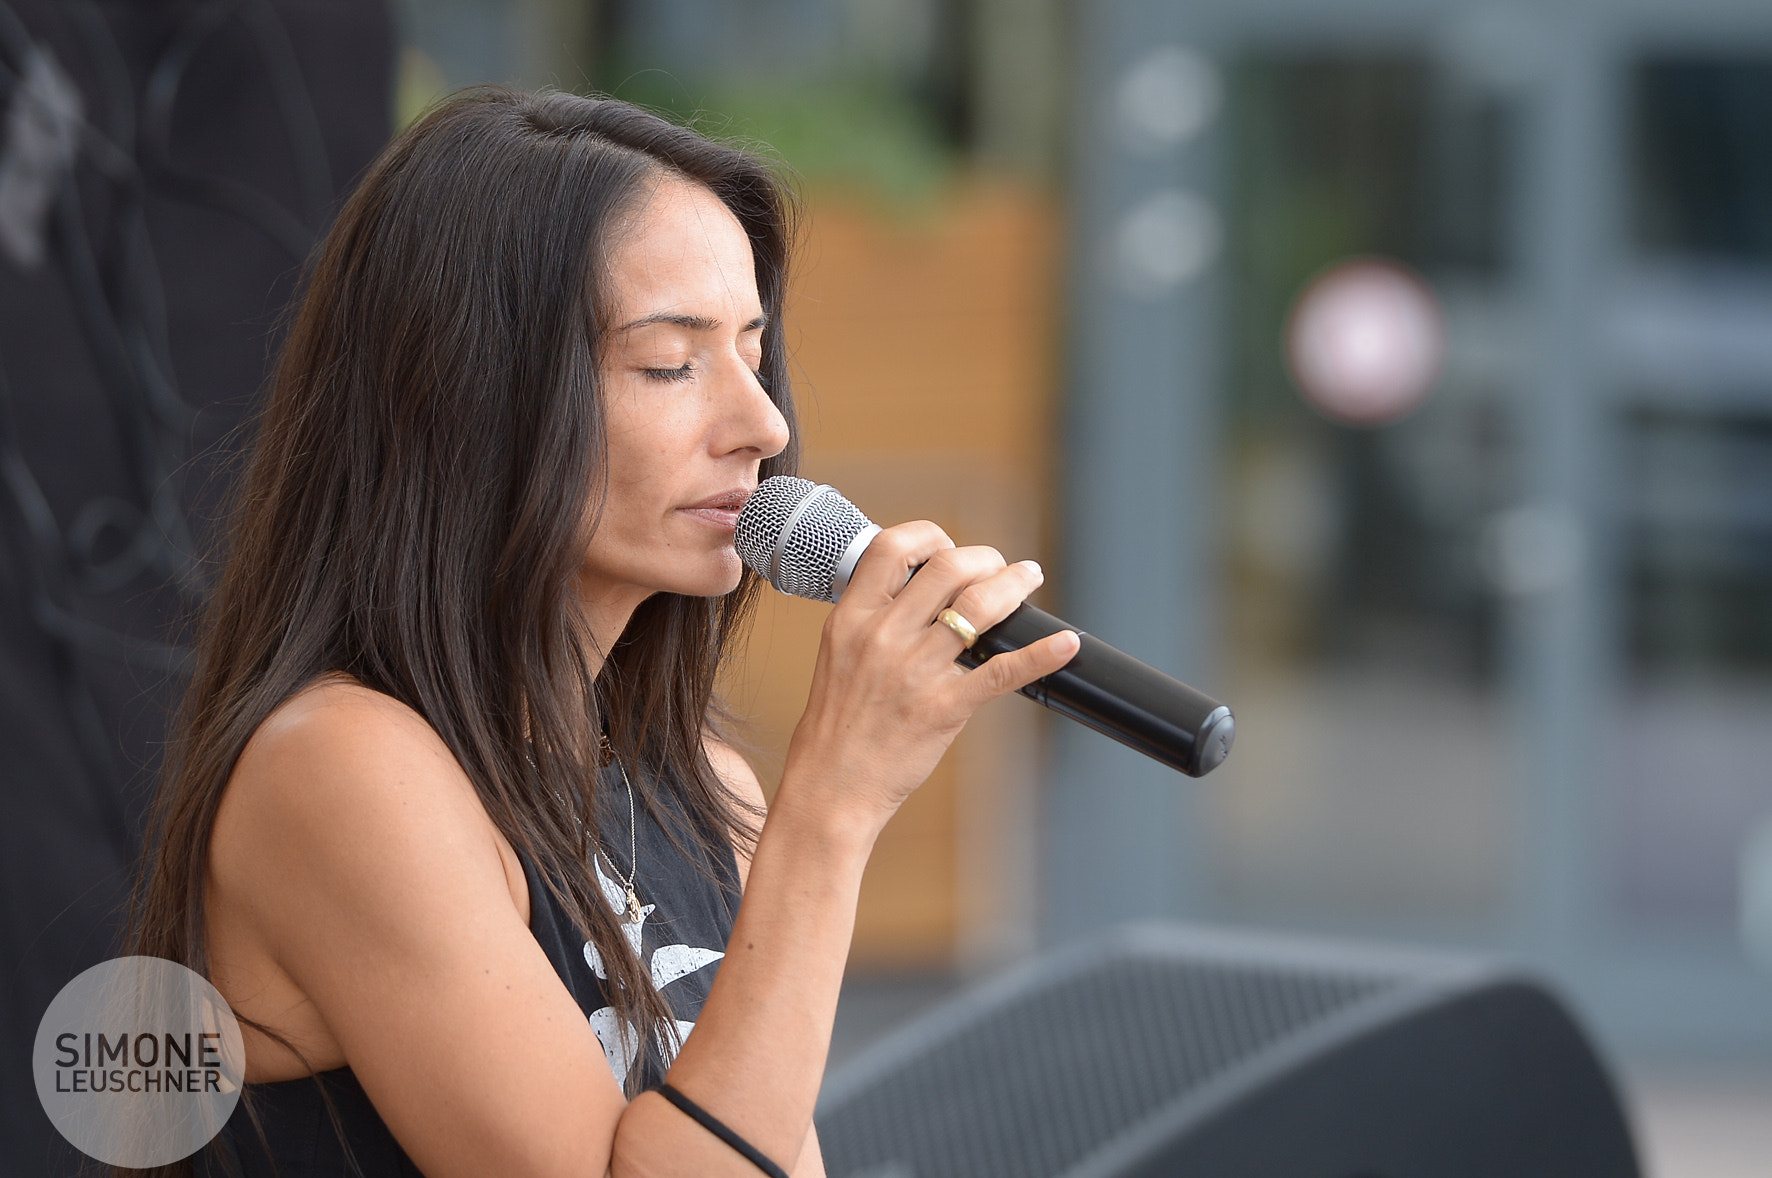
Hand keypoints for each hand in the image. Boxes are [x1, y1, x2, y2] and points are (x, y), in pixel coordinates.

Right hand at [779, 521, 1079, 832]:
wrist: (831, 782)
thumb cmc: (837, 723)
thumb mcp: (838, 652)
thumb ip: (874, 618)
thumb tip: (921, 590)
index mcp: (852, 618)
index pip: (892, 548)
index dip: (929, 536)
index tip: (947, 546)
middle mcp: (883, 636)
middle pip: (947, 567)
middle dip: (983, 558)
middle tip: (998, 567)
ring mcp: (915, 671)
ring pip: (979, 606)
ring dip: (1014, 584)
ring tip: (1028, 579)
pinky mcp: (944, 707)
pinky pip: (1002, 671)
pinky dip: (1041, 654)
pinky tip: (1065, 644)